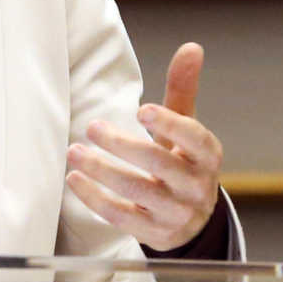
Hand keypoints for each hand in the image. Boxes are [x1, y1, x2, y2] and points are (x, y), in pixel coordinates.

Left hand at [66, 41, 223, 250]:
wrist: (192, 220)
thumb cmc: (182, 162)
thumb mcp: (186, 129)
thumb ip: (183, 90)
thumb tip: (191, 47)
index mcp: (207, 156)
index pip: (195, 138)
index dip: (171, 125)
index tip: (142, 109)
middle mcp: (197, 186)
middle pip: (161, 165)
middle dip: (124, 146)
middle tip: (92, 127)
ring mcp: (178, 213)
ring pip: (139, 192)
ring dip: (103, 172)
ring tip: (75, 153)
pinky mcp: (156, 234)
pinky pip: (123, 218)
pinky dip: (96, 198)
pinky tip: (75, 180)